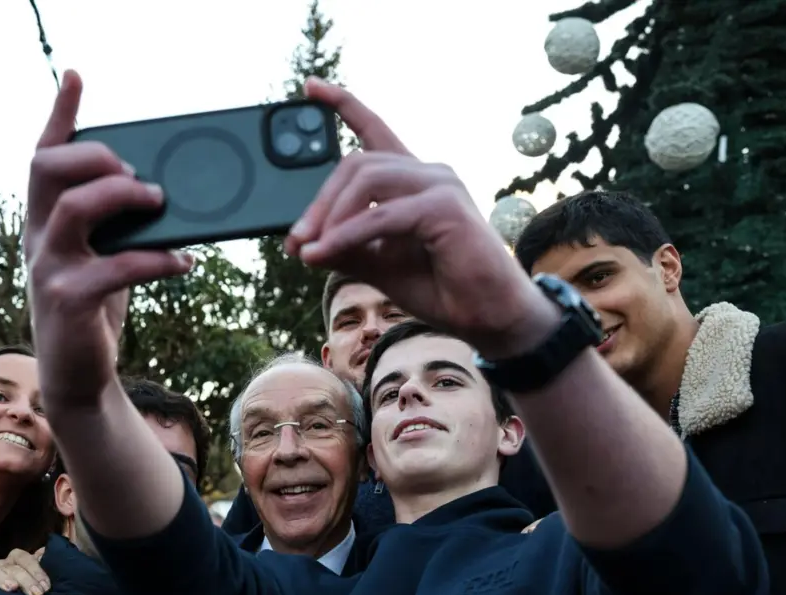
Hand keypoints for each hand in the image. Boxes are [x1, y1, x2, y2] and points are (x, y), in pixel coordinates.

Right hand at [0, 547, 49, 594]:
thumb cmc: (39, 589)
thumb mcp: (46, 579)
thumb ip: (50, 566)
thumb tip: (49, 553)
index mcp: (20, 560)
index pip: (26, 559)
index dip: (37, 571)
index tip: (47, 587)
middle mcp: (5, 565)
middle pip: (12, 567)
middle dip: (26, 580)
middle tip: (37, 594)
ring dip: (3, 580)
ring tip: (12, 588)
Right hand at [25, 70, 193, 410]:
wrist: (78, 376)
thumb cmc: (94, 308)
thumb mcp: (101, 254)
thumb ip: (115, 222)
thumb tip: (161, 187)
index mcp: (44, 220)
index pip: (43, 156)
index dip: (59, 115)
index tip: (76, 78)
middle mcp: (37, 238)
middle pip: (48, 170)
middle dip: (95, 155)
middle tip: (137, 170)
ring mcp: (48, 269)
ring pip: (74, 210)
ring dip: (122, 197)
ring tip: (161, 201)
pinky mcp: (69, 302)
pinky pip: (115, 266)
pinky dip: (156, 259)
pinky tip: (185, 262)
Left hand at [286, 79, 557, 357]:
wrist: (489, 318)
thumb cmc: (441, 288)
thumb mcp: (379, 265)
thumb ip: (345, 247)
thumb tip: (302, 244)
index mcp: (412, 180)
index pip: (375, 129)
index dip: (343, 104)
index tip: (310, 86)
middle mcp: (428, 173)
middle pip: (356, 163)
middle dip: (319, 202)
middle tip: (296, 241)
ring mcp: (440, 184)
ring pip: (366, 181)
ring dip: (330, 217)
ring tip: (309, 251)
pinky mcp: (445, 207)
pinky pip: (380, 215)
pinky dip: (348, 235)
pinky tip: (326, 254)